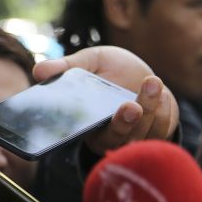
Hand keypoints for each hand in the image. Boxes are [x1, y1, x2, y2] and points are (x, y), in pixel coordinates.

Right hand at [33, 45, 178, 154]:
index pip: (76, 134)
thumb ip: (66, 66)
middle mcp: (105, 137)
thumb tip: (38, 71)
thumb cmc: (111, 69)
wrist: (145, 76)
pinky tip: (160, 92)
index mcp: (82, 122)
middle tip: (130, 107)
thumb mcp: (88, 61)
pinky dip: (163, 111)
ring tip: (152, 82)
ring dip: (148, 110)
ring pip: (139, 136)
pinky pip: (161, 131)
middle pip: (112, 140)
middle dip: (122, 125)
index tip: (83, 118)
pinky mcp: (154, 138)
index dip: (81, 131)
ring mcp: (131, 139)